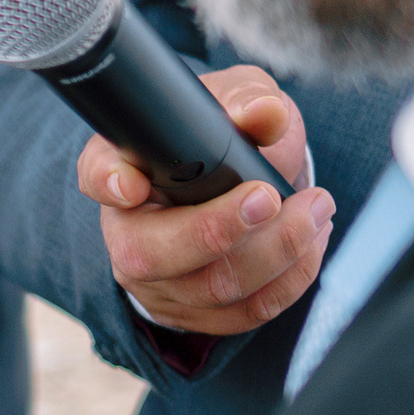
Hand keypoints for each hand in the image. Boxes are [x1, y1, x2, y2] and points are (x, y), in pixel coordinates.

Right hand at [80, 64, 337, 335]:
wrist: (244, 183)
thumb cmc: (227, 136)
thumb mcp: (237, 101)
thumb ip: (248, 100)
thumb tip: (264, 114)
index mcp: (122, 167)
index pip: (97, 175)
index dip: (109, 182)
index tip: (132, 184)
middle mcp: (126, 234)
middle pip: (150, 254)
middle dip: (218, 230)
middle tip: (270, 196)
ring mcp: (156, 283)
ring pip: (210, 289)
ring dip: (276, 251)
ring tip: (316, 209)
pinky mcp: (193, 313)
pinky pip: (243, 313)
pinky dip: (290, 280)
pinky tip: (312, 242)